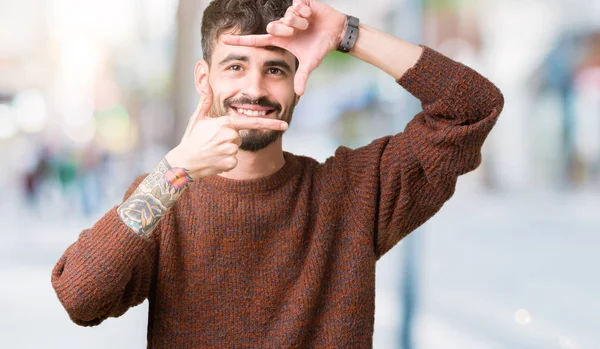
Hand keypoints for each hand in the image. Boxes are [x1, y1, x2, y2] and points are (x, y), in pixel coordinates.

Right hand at [166, 87, 287, 178]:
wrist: (184, 162)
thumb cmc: (192, 138)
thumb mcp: (198, 117)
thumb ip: (206, 99)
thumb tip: (205, 81)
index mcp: (225, 123)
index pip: (253, 122)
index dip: (271, 123)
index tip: (285, 124)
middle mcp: (230, 136)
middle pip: (239, 136)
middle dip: (229, 138)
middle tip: (212, 141)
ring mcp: (231, 151)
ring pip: (236, 148)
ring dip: (227, 149)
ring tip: (211, 150)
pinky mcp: (230, 163)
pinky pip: (234, 160)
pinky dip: (225, 161)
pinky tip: (214, 159)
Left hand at [221, 0, 346, 95]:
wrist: (336, 33)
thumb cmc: (320, 47)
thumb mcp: (310, 63)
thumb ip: (302, 76)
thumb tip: (299, 94)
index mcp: (280, 39)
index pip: (256, 40)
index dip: (241, 40)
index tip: (224, 40)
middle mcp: (282, 25)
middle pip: (274, 25)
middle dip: (286, 29)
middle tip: (298, 31)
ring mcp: (291, 13)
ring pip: (287, 15)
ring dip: (299, 21)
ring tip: (308, 24)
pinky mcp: (301, 3)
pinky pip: (297, 4)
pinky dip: (305, 11)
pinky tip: (311, 15)